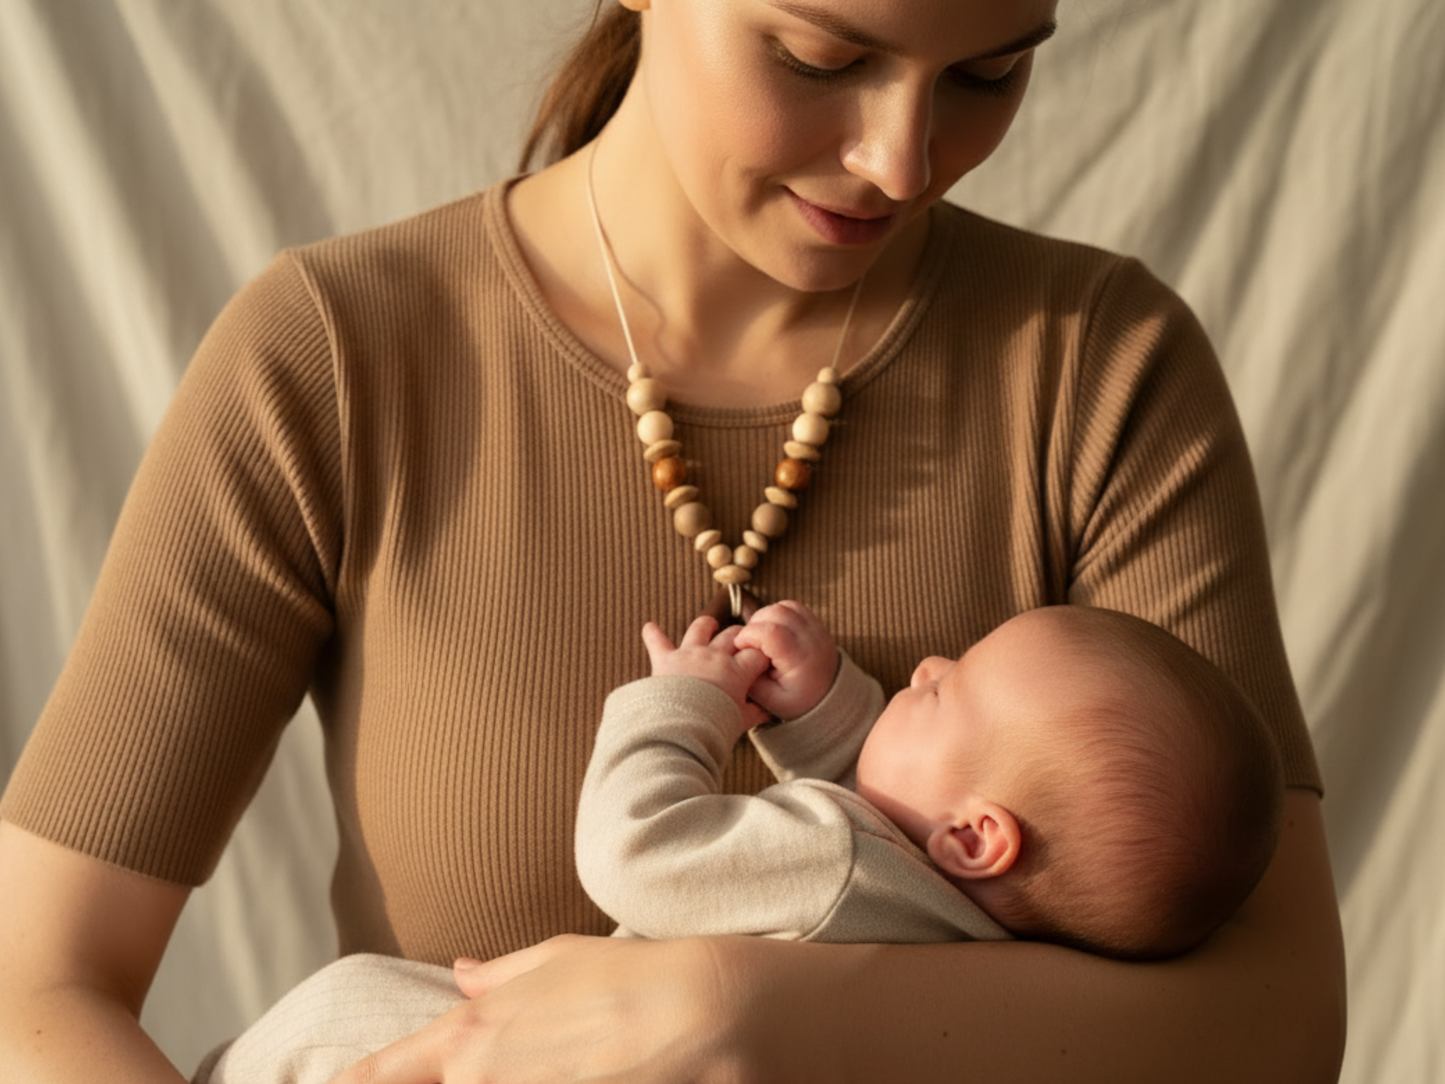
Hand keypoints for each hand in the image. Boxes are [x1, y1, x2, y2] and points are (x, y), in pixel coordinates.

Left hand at [326, 935, 742, 1083]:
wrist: (713, 1016)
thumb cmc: (639, 978)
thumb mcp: (561, 958)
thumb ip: (500, 978)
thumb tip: (462, 976)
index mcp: (469, 1039)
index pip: (381, 1076)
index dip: (355, 1083)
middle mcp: (479, 1082)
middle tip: (530, 1060)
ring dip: (516, 1082)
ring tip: (569, 1066)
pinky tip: (583, 1077)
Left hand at [642, 616, 770, 724]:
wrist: (681, 727)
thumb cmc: (714, 726)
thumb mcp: (740, 721)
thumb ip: (753, 713)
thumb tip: (766, 714)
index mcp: (736, 671)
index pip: (756, 655)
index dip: (761, 655)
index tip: (762, 658)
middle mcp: (714, 656)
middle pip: (732, 635)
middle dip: (739, 635)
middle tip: (741, 640)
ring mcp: (689, 654)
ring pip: (700, 628)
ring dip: (706, 624)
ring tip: (710, 624)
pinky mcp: (665, 659)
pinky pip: (657, 641)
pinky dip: (652, 634)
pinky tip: (649, 627)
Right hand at [733, 600, 838, 719]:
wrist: (830, 698)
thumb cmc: (799, 702)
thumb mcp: (771, 701)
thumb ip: (751, 679)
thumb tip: (735, 658)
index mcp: (800, 659)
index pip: (770, 632)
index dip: (748, 635)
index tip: (742, 649)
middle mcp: (811, 639)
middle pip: (776, 613)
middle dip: (754, 625)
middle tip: (751, 644)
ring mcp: (817, 628)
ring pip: (784, 606)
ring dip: (765, 617)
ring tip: (761, 638)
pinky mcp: (816, 623)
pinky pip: (793, 606)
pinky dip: (777, 613)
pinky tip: (772, 631)